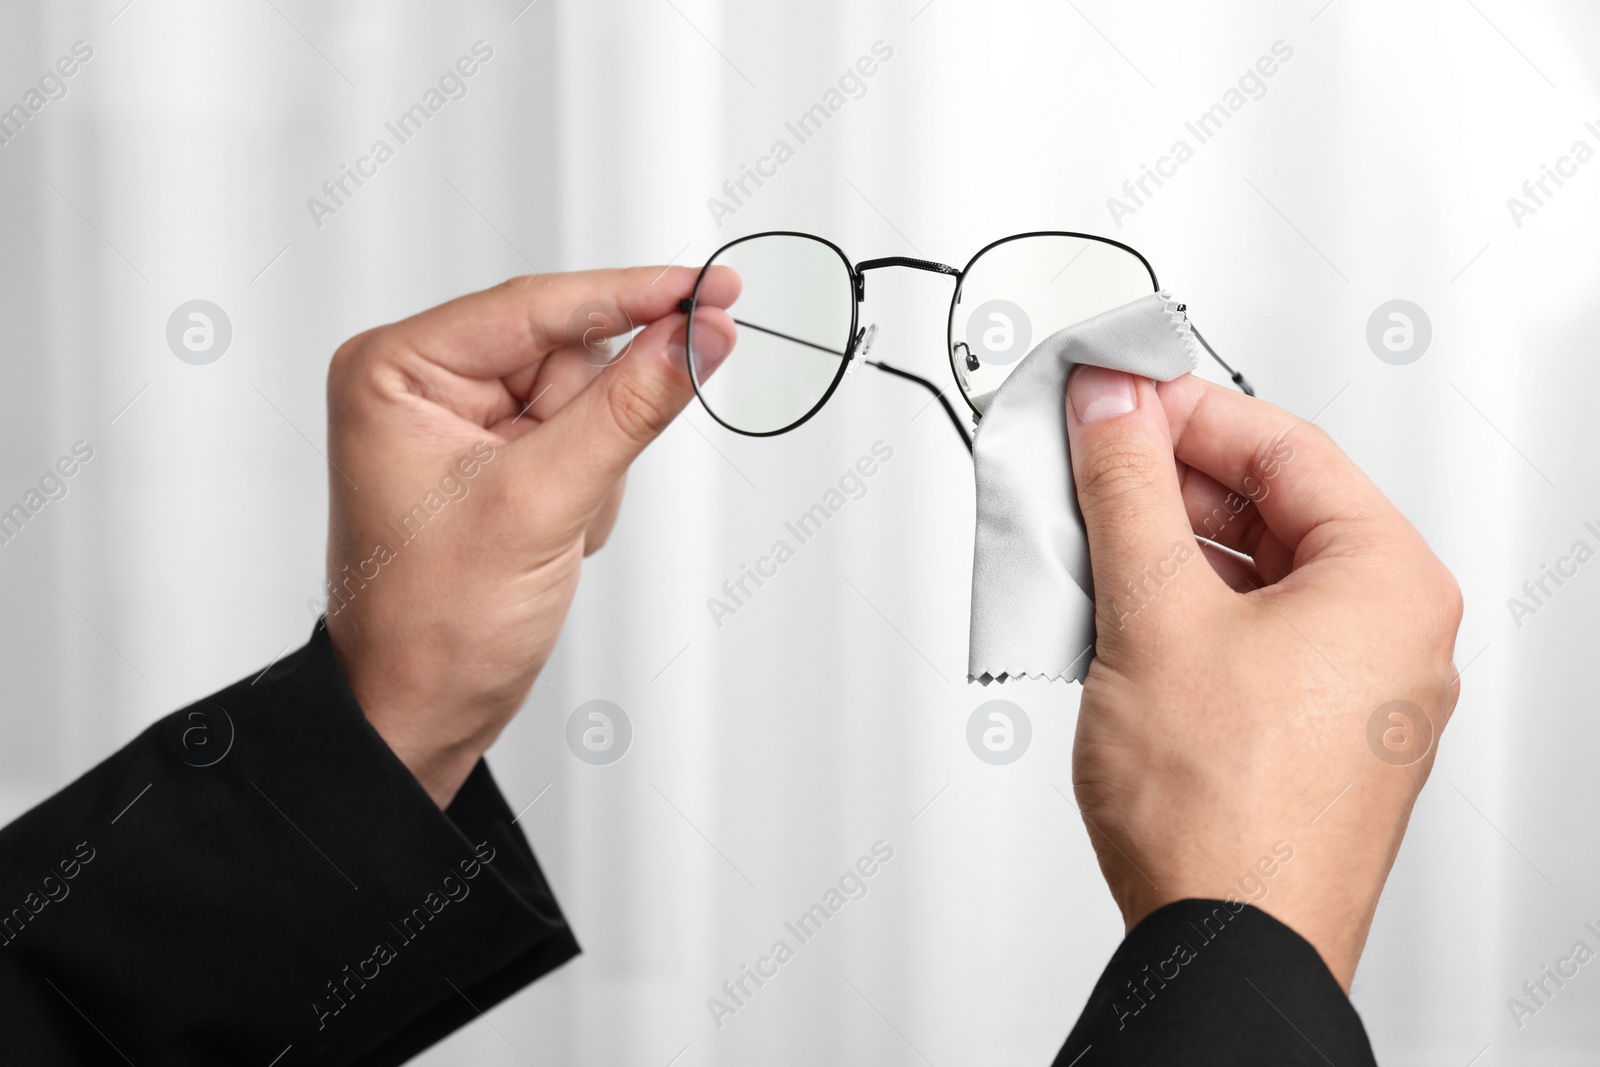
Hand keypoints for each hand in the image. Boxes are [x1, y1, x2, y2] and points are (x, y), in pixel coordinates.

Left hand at [322, 267, 737, 806]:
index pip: (538, 305)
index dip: (634, 296)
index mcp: (397, 368)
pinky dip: (589, 488)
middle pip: (567, 352)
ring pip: (586, 398)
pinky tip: (553, 536)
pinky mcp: (495, 458)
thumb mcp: (541, 504)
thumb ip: (630, 408)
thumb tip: (699, 335)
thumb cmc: (434, 623)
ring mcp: (461, 421)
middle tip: (579, 488)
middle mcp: (423, 381)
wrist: (417, 712)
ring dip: (593, 468)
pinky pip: (582, 439)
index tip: (711, 287)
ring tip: (552, 530)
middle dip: (594, 426)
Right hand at [1062, 365, 1461, 989]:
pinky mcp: (1310, 734)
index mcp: (1389, 581)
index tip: (1113, 395)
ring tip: (1083, 540)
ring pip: (1250, 576)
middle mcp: (1391, 632)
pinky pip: (1246, 636)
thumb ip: (1128, 490)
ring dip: (1162, 550)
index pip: (1282, 443)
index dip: (1182, 409)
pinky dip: (1179, 612)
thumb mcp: (1154, 613)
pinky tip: (1112, 612)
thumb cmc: (1225, 815)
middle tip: (1085, 463)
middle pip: (1268, 508)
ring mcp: (1355, 689)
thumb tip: (1113, 408)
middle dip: (1163, 483)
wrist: (1230, 948)